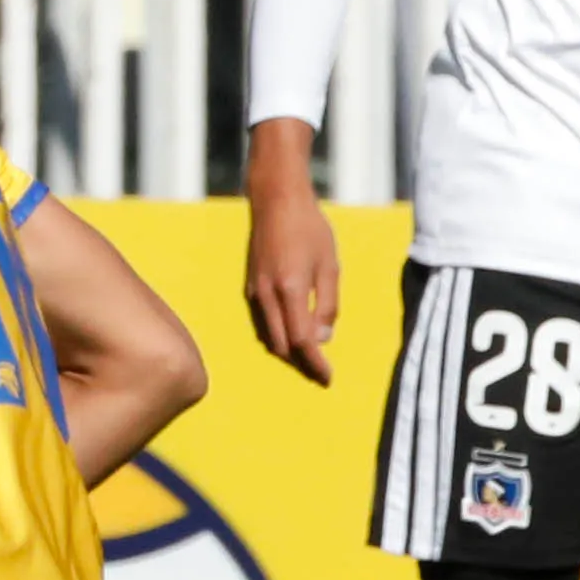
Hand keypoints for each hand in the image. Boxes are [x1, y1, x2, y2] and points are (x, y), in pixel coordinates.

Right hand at [240, 130, 338, 384]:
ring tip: (310, 356)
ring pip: (269, 336)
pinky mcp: (250, 286)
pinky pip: (263, 321)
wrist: (276, 201)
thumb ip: (327, 305)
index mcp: (291, 290)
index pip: (302, 341)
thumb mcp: (329, 266)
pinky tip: (293, 331)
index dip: (315, 364)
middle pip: (282, 345)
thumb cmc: (309, 229)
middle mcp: (268, 296)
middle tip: (321, 371)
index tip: (328, 378)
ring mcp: (255, 291)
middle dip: (301, 363)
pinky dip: (278, 334)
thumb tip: (323, 339)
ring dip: (288, 351)